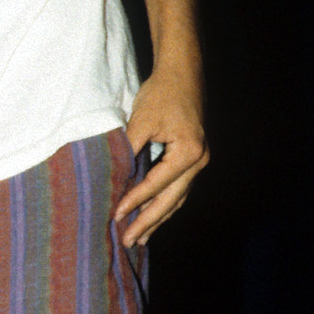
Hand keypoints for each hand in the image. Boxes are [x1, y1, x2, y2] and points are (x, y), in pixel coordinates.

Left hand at [116, 65, 208, 248]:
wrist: (182, 72)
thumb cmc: (161, 93)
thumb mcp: (141, 120)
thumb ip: (129, 149)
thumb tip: (114, 175)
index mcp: (188, 153)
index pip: (156, 185)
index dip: (135, 201)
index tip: (116, 215)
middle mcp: (199, 161)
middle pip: (171, 200)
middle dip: (149, 222)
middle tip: (129, 240)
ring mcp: (199, 160)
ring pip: (177, 198)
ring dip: (158, 218)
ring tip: (140, 238)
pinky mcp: (192, 158)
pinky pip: (178, 188)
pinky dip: (164, 203)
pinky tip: (152, 215)